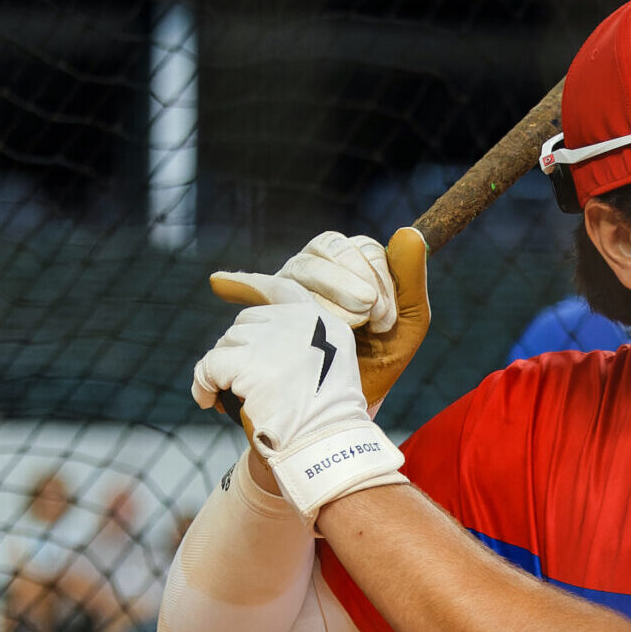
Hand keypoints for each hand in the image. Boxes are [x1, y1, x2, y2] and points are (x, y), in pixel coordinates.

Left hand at [191, 273, 405, 522]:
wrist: (325, 451)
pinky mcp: (247, 363)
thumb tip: (249, 339)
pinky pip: (208, 367)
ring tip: (233, 399)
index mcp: (324, 324)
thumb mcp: (330, 373)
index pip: (281, 290)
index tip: (218, 281)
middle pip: (246, 323)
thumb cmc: (325, 426)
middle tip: (244, 386)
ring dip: (223, 372)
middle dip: (239, 352)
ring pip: (226, 344)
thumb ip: (301, 348)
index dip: (248, 285)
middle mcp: (301, 323)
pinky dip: (202, 385)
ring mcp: (274, 341)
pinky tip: (208, 401)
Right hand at [213, 227, 432, 409]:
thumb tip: (406, 232)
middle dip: (353, 282)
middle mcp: (320, 265)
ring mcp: (291, 283)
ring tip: (347, 326)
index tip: (385, 317)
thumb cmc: (382, 358)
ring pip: (303, 266)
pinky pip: (260, 289)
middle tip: (369, 320)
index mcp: (353, 262)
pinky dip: (241, 284)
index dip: (376, 276)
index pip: (360, 246)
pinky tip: (220, 284)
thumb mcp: (408, 322)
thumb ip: (410, 278)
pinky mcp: (269, 308)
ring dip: (328, 291)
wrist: (353, 399)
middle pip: (329, 247)